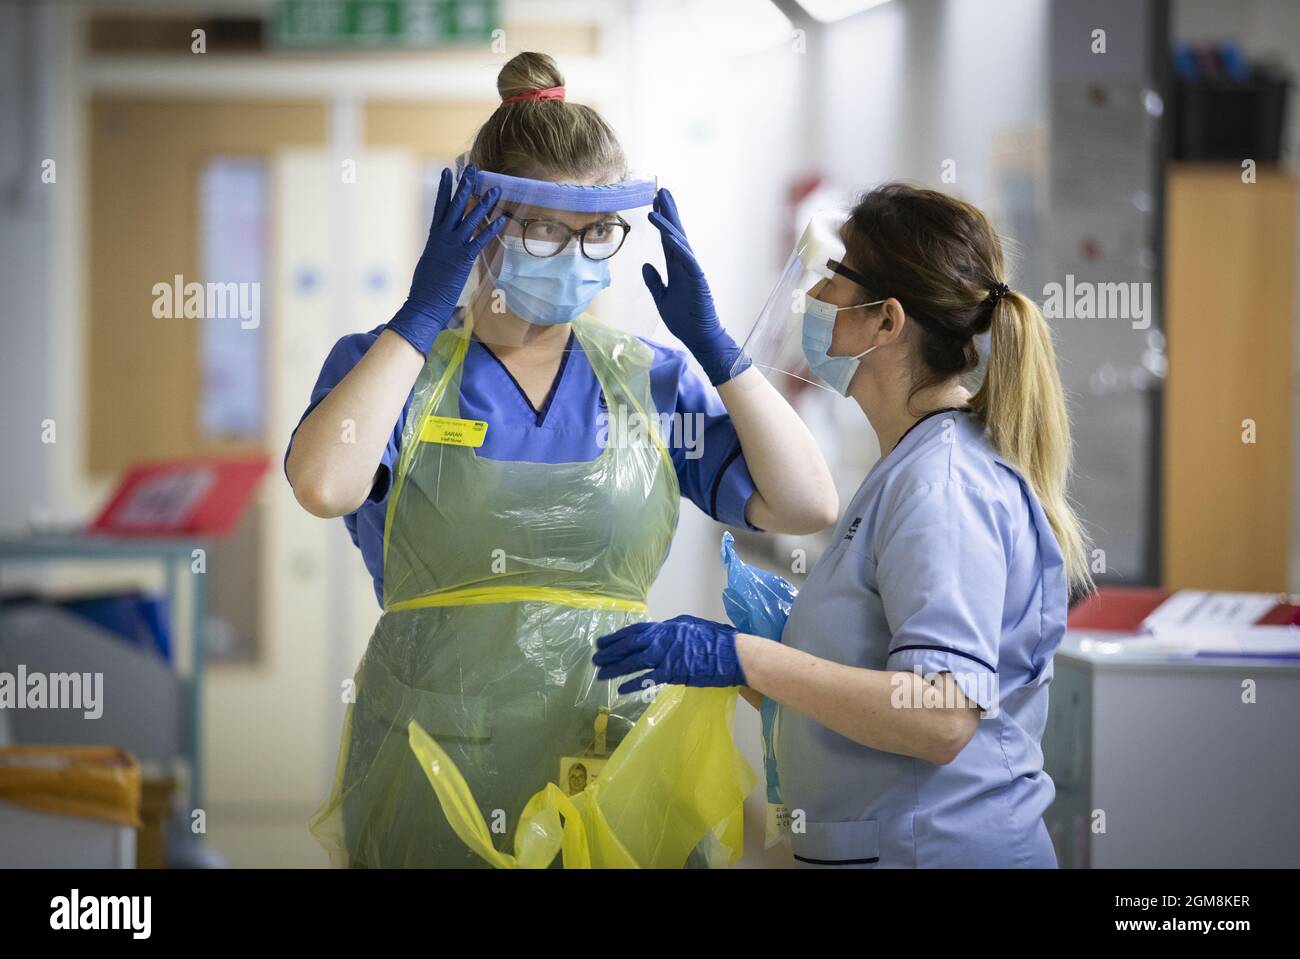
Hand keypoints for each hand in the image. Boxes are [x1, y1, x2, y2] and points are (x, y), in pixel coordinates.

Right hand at [386, 165, 506, 355]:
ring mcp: (453, 247)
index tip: (448, 172)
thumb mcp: (430, 262)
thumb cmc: (426, 287)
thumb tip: (441, 248)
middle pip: (455, 206)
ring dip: (484, 204)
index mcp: (434, 237)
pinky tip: (502, 219)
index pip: (440, 206)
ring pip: (470, 219)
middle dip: (464, 186)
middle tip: (472, 169)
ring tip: (495, 190)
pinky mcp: (462, 259)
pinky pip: (480, 240)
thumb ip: (438, 251)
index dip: (445, 188)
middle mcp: (443, 237)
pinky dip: (491, 229)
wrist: (423, 301)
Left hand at [593, 614, 745, 693]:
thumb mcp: (691, 627)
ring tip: (601, 674)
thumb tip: (661, 635)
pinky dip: (633, 684)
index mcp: (667, 627)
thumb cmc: (716, 639)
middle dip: (611, 652)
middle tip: (595, 658)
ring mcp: (666, 656)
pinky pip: (647, 679)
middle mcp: (662, 639)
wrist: (732, 653)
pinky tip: (621, 689)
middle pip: (630, 645)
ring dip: (615, 668)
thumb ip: (673, 631)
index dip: (618, 636)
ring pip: (634, 662)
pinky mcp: (672, 673)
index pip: (636, 631)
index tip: (603, 642)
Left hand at [641, 189, 749, 385]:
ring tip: (658, 206)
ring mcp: (693, 271)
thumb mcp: (661, 298)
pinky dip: (679, 247)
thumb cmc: (684, 319)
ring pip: (680, 242)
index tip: (654, 203)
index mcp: (677, 268)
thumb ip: (654, 281)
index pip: (667, 239)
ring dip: (669, 224)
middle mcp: (686, 265)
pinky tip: (669, 235)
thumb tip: (645, 265)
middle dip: (668, 212)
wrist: (699, 337)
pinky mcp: (698, 281)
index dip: (662, 221)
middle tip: (661, 190)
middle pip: (675, 233)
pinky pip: (688, 261)